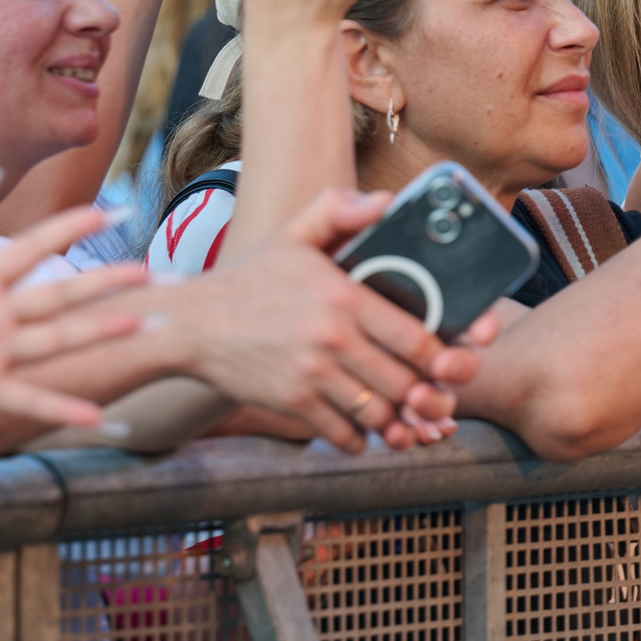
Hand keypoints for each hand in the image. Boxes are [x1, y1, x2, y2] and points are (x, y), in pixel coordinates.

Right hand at [179, 189, 484, 453]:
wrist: (191, 324)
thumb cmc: (251, 278)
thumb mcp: (294, 233)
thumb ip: (340, 209)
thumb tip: (388, 201)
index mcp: (343, 296)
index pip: (417, 337)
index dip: (443, 356)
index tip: (449, 360)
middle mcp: (331, 338)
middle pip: (404, 381)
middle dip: (426, 393)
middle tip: (433, 393)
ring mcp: (310, 375)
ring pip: (378, 413)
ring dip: (398, 420)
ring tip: (404, 413)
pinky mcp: (290, 403)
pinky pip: (341, 433)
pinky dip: (360, 439)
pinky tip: (364, 429)